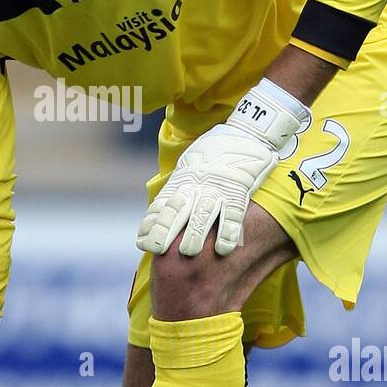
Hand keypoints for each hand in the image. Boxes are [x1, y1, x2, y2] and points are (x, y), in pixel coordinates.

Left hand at [136, 81, 308, 256]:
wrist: (244, 133)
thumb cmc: (213, 155)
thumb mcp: (188, 168)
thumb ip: (177, 190)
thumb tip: (160, 216)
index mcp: (181, 182)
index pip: (162, 205)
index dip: (152, 224)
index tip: (143, 243)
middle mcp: (196, 185)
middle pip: (178, 210)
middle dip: (166, 230)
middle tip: (157, 249)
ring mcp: (217, 188)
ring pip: (204, 213)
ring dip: (195, 233)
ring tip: (188, 252)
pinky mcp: (239, 189)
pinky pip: (234, 213)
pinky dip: (229, 232)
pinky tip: (224, 249)